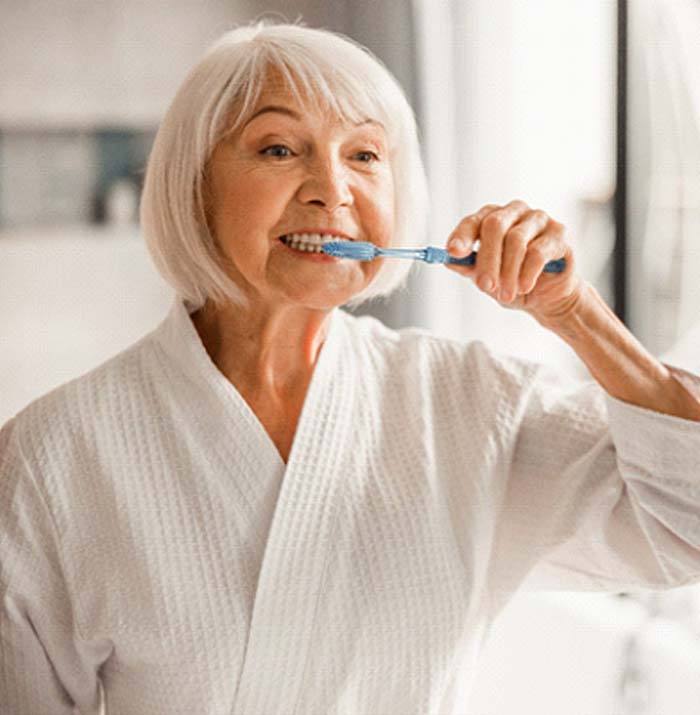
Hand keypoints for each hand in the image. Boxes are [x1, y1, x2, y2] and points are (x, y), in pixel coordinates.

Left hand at [444, 199, 582, 323]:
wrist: (546, 298)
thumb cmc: (513, 282)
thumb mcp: (486, 278)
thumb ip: (468, 267)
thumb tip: (449, 260)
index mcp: (492, 218)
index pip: (473, 221)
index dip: (462, 236)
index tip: (453, 252)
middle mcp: (515, 212)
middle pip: (495, 225)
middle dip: (487, 259)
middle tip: (484, 286)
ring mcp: (539, 219)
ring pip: (516, 239)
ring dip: (508, 271)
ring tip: (506, 294)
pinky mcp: (559, 234)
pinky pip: (538, 251)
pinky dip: (527, 273)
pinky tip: (524, 287)